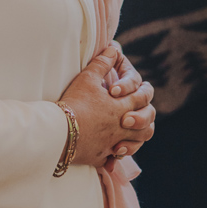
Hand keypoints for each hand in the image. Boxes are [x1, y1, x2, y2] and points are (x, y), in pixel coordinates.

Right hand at [60, 46, 154, 171]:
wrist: (59, 131)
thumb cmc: (74, 102)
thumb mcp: (87, 78)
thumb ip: (102, 62)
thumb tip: (113, 48)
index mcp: (122, 107)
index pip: (144, 98)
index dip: (140, 92)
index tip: (127, 92)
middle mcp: (122, 127)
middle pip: (147, 126)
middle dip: (143, 119)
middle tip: (131, 116)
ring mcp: (112, 143)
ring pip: (136, 144)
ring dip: (135, 140)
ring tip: (126, 134)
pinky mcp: (101, 157)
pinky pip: (114, 159)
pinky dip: (114, 157)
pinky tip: (109, 153)